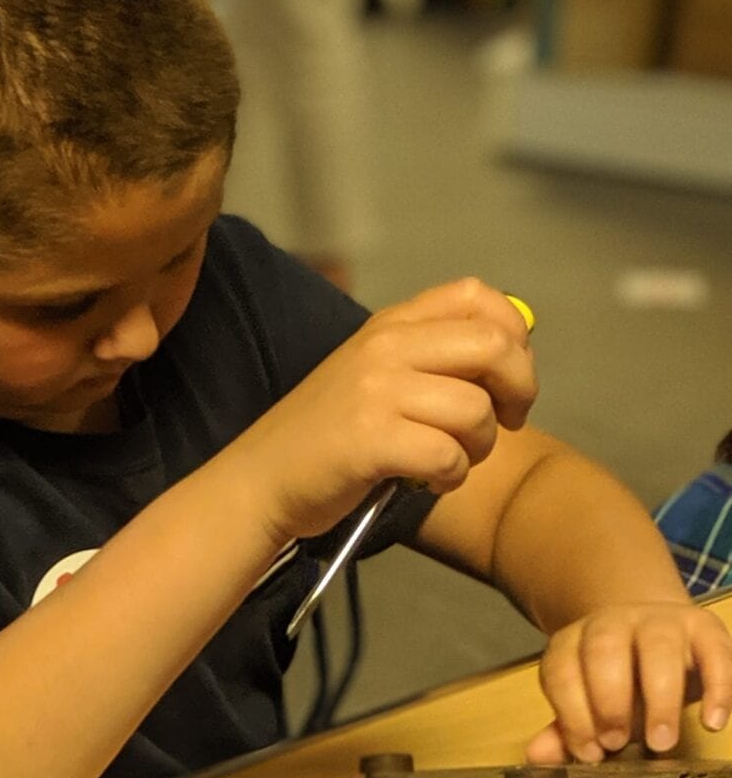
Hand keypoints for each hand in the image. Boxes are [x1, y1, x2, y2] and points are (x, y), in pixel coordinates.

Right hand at [238, 280, 535, 545]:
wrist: (259, 480)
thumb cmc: (325, 436)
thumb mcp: (373, 376)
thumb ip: (431, 358)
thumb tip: (513, 355)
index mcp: (389, 325)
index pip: (476, 295)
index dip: (513, 332)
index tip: (508, 374)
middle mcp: (384, 347)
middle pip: (493, 346)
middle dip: (519, 390)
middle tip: (506, 422)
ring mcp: (376, 392)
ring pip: (476, 411)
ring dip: (480, 447)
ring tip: (450, 461)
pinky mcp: (371, 440)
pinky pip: (449, 457)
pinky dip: (451, 478)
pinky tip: (428, 482)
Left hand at [525, 603, 731, 762]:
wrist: (664, 641)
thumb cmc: (623, 685)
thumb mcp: (592, 708)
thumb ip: (566, 730)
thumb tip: (537, 756)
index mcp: (575, 642)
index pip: (561, 670)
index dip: (571, 713)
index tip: (589, 752)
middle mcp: (614, 622)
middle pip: (605, 650)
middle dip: (608, 701)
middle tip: (617, 744)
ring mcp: (661, 620)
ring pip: (659, 648)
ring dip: (659, 699)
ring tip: (661, 742)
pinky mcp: (704, 627)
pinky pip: (714, 653)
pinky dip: (716, 689)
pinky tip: (711, 723)